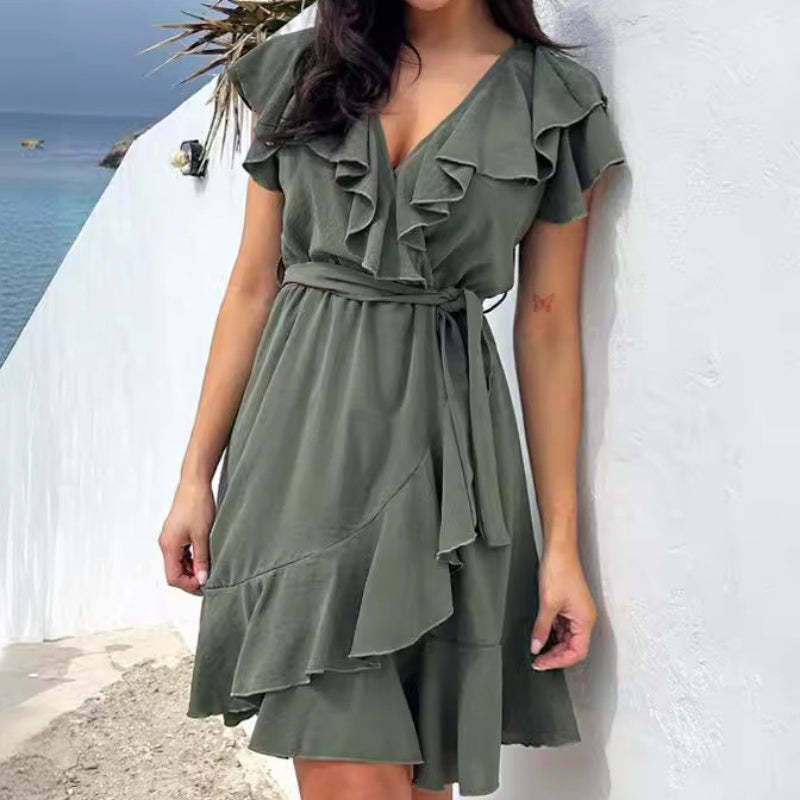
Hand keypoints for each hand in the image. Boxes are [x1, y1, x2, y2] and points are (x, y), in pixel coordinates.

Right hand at [157, 478, 215, 595]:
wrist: (194, 484)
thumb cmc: (197, 505)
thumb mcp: (203, 535)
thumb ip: (202, 559)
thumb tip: (202, 579)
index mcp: (169, 546)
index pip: (173, 577)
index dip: (189, 585)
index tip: (205, 585)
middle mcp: (166, 543)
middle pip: (174, 571)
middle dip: (190, 578)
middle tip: (209, 577)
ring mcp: (170, 538)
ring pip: (178, 563)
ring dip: (191, 568)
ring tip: (208, 567)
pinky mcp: (175, 533)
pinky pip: (181, 553)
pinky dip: (191, 558)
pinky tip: (204, 556)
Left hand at [530, 546, 596, 669]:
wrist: (559, 551)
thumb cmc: (560, 571)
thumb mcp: (547, 603)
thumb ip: (542, 628)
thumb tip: (536, 647)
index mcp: (585, 620)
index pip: (577, 652)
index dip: (559, 661)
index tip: (542, 663)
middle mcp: (584, 618)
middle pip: (573, 647)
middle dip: (555, 655)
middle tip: (538, 660)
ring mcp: (577, 612)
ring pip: (567, 638)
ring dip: (554, 644)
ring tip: (537, 648)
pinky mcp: (569, 606)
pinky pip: (562, 626)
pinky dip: (552, 632)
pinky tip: (541, 634)